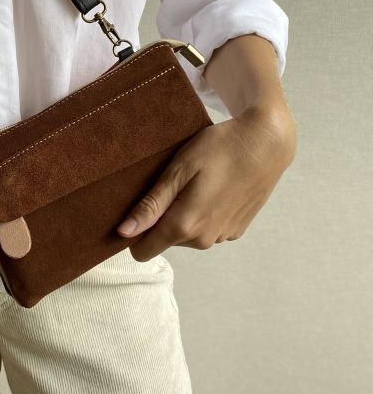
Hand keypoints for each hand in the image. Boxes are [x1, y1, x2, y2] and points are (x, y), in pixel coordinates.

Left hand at [116, 104, 296, 261]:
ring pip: (188, 235)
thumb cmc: (221, 148)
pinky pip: (208, 229)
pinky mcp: (237, 229)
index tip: (138, 208)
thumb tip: (124, 232)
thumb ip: (152, 205)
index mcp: (185, 225)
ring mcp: (223, 236)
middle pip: (165, 240)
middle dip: (162, 218)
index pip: (143, 250)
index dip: (134, 232)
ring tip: (197, 183)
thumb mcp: (179, 169)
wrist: (268, 143)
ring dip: (185, 215)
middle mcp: (204, 239)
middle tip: (174, 184)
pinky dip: (206, 213)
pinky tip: (215, 188)